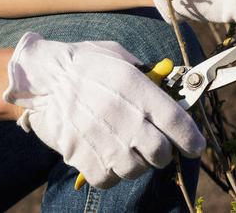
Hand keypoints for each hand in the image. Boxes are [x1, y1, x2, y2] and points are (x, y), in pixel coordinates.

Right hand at [3, 32, 204, 188]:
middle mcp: (122, 115)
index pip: (177, 122)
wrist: (40, 77)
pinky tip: (107, 157)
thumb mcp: (120, 56)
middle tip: (156, 145)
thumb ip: (147, 76)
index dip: (192, 139)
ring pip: (136, 170)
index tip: (196, 146)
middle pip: (161, 153)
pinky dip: (111, 174)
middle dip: (164, 153)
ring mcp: (101, 139)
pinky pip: (108, 180)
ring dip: (137, 164)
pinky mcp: (80, 156)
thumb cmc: (83, 63)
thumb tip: (170, 91)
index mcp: (136, 87)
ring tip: (127, 148)